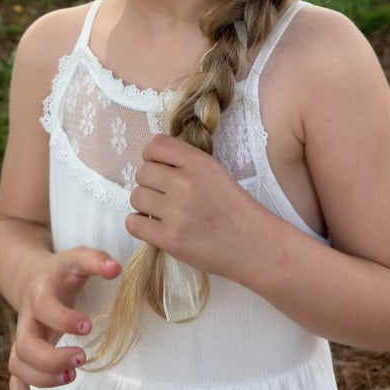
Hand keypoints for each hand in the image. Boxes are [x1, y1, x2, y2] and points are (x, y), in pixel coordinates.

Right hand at [8, 246, 120, 389]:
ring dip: (42, 377)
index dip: (64, 319)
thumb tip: (117, 268)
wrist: (31, 275)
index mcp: (40, 293)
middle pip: (25, 345)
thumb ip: (96, 260)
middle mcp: (27, 318)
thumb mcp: (78, 258)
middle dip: (52, 357)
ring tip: (72, 375)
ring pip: (18, 364)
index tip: (88, 325)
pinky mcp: (24, 354)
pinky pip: (14, 380)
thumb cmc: (62, 270)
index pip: (44, 307)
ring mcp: (23, 337)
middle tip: (82, 357)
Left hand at [126, 134, 258, 278]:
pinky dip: (138, 223)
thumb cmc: (233, 208)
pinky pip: (134, 223)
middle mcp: (186, 183)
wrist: (254, 245)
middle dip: (148, 183)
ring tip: (160, 212)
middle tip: (162, 195)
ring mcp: (178, 212)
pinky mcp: (171, 239)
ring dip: (144, 204)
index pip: (155, 145)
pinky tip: (153, 226)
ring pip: (136, 196)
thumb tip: (151, 161)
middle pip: (142, 172)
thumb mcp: (215, 171)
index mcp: (198, 162)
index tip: (160, 169)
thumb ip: (185, 162)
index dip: (152, 157)